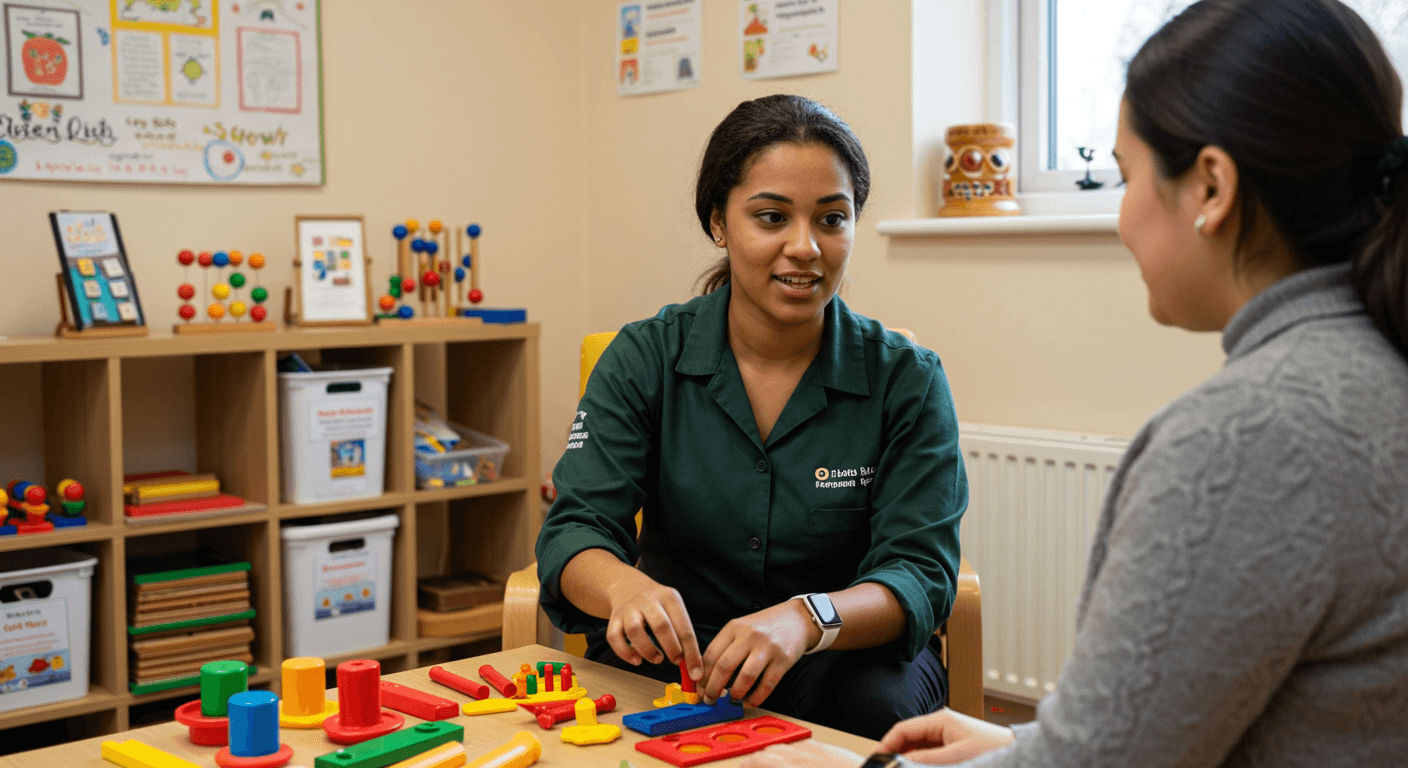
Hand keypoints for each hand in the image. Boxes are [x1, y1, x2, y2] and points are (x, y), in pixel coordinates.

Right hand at [605, 574, 702, 679]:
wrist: (629, 587)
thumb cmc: (658, 605)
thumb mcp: (674, 609)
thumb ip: (682, 634)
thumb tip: (693, 666)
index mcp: (669, 597)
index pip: (684, 627)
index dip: (691, 652)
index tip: (695, 672)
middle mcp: (648, 600)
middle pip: (660, 625)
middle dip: (671, 648)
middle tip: (676, 661)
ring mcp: (629, 608)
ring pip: (635, 630)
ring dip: (647, 650)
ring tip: (657, 659)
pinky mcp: (614, 618)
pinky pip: (614, 636)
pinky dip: (625, 652)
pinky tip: (636, 660)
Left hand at [700, 599, 817, 707]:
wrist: (797, 619)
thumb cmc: (765, 627)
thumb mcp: (741, 628)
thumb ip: (725, 647)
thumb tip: (707, 677)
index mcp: (734, 627)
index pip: (711, 654)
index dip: (702, 676)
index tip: (699, 690)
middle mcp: (749, 636)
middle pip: (724, 666)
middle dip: (713, 688)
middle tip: (710, 700)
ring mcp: (767, 648)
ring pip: (746, 677)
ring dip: (735, 693)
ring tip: (732, 699)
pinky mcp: (783, 660)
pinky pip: (767, 684)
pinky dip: (756, 697)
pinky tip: (750, 701)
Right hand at [740, 740, 864, 767]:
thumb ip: (782, 767)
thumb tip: (767, 764)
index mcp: (791, 766)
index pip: (759, 760)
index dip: (747, 764)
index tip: (742, 767)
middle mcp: (804, 755)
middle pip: (772, 750)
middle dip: (759, 758)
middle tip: (753, 765)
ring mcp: (820, 750)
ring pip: (789, 746)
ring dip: (777, 753)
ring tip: (773, 761)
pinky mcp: (834, 749)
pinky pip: (807, 745)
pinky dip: (797, 751)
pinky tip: (800, 758)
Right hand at [878, 708, 1014, 763]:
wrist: (1016, 752)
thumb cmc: (993, 749)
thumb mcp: (956, 757)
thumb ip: (926, 760)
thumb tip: (901, 762)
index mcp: (940, 720)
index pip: (903, 729)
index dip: (887, 744)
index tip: (877, 759)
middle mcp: (941, 724)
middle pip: (908, 738)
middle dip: (895, 753)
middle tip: (886, 766)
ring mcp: (947, 735)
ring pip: (917, 747)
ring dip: (908, 758)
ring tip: (898, 767)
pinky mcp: (953, 746)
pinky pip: (929, 753)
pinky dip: (920, 761)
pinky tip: (916, 767)